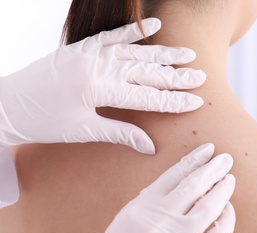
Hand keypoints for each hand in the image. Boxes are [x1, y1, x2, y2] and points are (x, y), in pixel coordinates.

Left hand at [0, 18, 205, 153]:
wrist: (7, 103)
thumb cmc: (44, 123)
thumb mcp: (83, 131)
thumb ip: (120, 133)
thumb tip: (151, 145)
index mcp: (100, 89)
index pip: (147, 96)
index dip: (173, 100)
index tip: (196, 100)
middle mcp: (99, 66)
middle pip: (147, 71)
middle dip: (176, 75)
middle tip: (201, 76)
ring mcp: (90, 53)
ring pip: (135, 52)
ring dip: (163, 53)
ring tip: (188, 53)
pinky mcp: (82, 47)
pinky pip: (113, 35)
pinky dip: (134, 31)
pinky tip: (153, 27)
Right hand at [95, 144, 235, 232]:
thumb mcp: (125, 223)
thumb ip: (150, 203)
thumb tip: (183, 183)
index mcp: (139, 208)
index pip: (173, 175)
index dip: (193, 160)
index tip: (208, 149)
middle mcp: (156, 220)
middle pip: (191, 186)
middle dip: (212, 169)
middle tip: (226, 159)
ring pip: (207, 207)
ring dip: (222, 190)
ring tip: (230, 179)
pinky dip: (225, 220)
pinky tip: (228, 209)